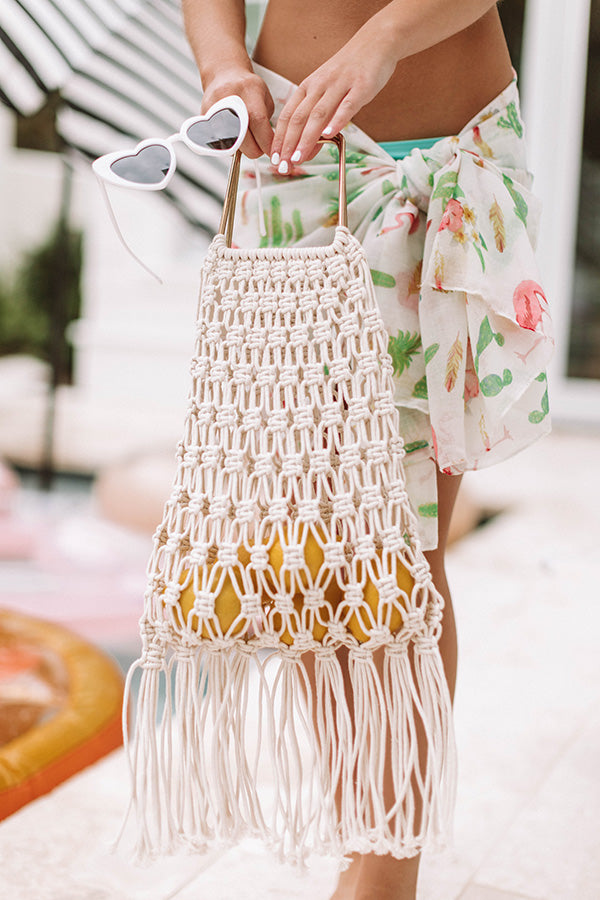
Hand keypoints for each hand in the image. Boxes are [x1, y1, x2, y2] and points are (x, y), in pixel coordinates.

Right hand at [201, 67, 274, 158]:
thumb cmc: (248, 89)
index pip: (260, 126)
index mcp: (249, 96)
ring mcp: (214, 113)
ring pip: (233, 149)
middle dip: (256, 150)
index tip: (273, 152)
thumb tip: (268, 148)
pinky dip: (229, 145)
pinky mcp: (204, 121)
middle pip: (246, 144)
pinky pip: (220, 145)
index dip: (268, 144)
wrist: (223, 75)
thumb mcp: (265, 99)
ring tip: (245, 135)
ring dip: (242, 148)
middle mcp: (230, 104)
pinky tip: (233, 133)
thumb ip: (267, 123)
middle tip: (258, 144)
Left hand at [269, 35, 397, 172]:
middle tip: (284, 164)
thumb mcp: (328, 93)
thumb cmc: (350, 71)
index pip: (288, 116)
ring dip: (307, 138)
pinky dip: (337, 120)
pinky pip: (347, 105)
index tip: (275, 158)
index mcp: (308, 87)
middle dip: (289, 144)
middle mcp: (320, 86)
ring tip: (299, 157)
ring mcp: (340, 85)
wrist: (376, 42)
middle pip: (299, 117)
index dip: (280, 139)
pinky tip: (330, 135)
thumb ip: (319, 121)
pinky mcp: (360, 86)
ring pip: (319, 114)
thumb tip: (308, 149)